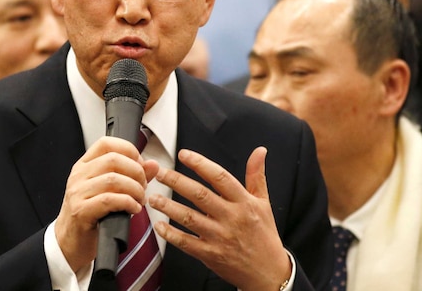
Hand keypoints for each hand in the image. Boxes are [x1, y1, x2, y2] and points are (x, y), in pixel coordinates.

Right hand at [54, 137, 159, 272]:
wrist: (70, 243)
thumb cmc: (91, 216)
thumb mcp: (110, 191)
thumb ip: (132, 176)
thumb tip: (153, 165)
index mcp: (85, 166)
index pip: (106, 143)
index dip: (129, 150)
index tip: (141, 164)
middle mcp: (79, 176)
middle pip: (113, 159)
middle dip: (136, 172)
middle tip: (144, 186)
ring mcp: (78, 192)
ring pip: (113, 179)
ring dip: (135, 189)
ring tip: (140, 200)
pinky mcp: (81, 211)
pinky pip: (109, 200)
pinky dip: (128, 203)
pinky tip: (133, 209)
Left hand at [149, 147, 290, 290]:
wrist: (268, 271)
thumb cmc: (264, 234)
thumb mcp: (263, 202)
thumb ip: (256, 175)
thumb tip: (260, 150)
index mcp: (244, 202)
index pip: (220, 177)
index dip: (200, 164)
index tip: (183, 154)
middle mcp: (231, 217)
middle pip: (200, 195)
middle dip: (177, 181)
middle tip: (160, 173)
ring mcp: (220, 237)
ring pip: (189, 218)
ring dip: (169, 207)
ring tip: (153, 197)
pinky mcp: (211, 255)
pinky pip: (187, 243)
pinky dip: (171, 234)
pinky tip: (159, 226)